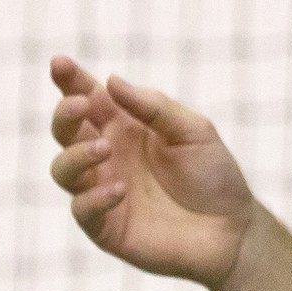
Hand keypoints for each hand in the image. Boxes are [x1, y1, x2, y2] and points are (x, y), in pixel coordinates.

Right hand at [47, 54, 258, 290]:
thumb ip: (154, 107)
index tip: (59, 62)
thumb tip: (112, 81)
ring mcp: (103, 191)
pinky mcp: (106, 227)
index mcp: (126, 127)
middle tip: (79, 104)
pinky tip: (120, 190)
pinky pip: (83, 210)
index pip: (91, 98)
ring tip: (104, 148)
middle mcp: (108, 156)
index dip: (71, 81)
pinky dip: (95, 198)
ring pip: (63, 169)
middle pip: (67, 130)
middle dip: (65, 114)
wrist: (232, 229)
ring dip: (76, 155)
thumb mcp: (193, 131)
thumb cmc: (213, 174)